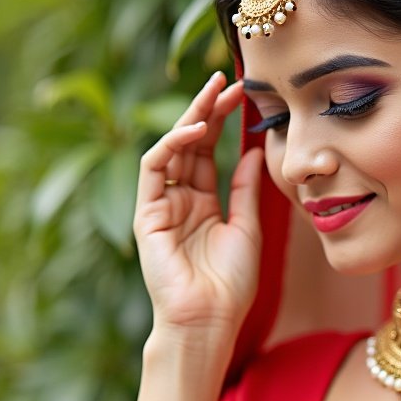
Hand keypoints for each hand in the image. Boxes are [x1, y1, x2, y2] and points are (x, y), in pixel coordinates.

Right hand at [133, 72, 264, 335]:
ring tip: (213, 93)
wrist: (210, 320)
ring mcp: (160, 205)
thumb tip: (253, 150)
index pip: (209, 151)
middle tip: (228, 79)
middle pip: (189, 143)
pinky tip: (195, 129)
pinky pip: (154, 169)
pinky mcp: (147, 214)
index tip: (244, 94)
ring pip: (170, 148)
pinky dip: (172, 145)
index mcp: (202, 203)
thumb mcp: (248, 228)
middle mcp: (178, 199)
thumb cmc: (230, 285)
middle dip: (207, 109)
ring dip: (190, 118)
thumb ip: (245, 189)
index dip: (223, 120)